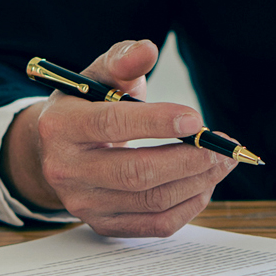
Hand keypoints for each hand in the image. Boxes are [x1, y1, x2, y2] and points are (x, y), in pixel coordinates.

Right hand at [0, 40, 237, 236]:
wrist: (56, 152)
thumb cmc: (86, 107)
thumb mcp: (98, 77)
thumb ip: (123, 61)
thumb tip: (146, 49)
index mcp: (62, 126)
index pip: (112, 124)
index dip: (157, 122)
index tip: (195, 120)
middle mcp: (66, 170)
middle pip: (136, 172)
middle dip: (188, 160)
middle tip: (219, 147)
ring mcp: (84, 203)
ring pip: (152, 200)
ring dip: (197, 182)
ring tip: (220, 163)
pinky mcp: (104, 225)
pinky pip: (155, 225)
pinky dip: (188, 206)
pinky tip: (204, 185)